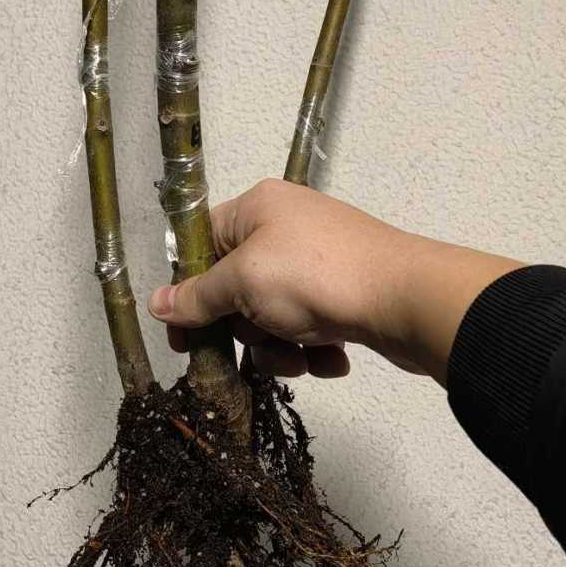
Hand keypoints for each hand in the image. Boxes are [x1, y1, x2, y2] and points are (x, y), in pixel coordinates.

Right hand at [147, 178, 521, 383]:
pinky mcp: (345, 296)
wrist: (408, 300)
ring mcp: (318, 264)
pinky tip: (332, 358)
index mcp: (257, 209)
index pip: (202, 245)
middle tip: (258, 343)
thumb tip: (157, 304)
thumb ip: (198, 297)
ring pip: (272, 318)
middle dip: (246, 330)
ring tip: (303, 357)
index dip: (189, 291)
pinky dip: (314, 349)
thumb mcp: (243, 282)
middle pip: (236, 290)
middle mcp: (286, 229)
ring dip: (281, 349)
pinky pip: (309, 328)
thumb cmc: (316, 278)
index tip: (184, 335)